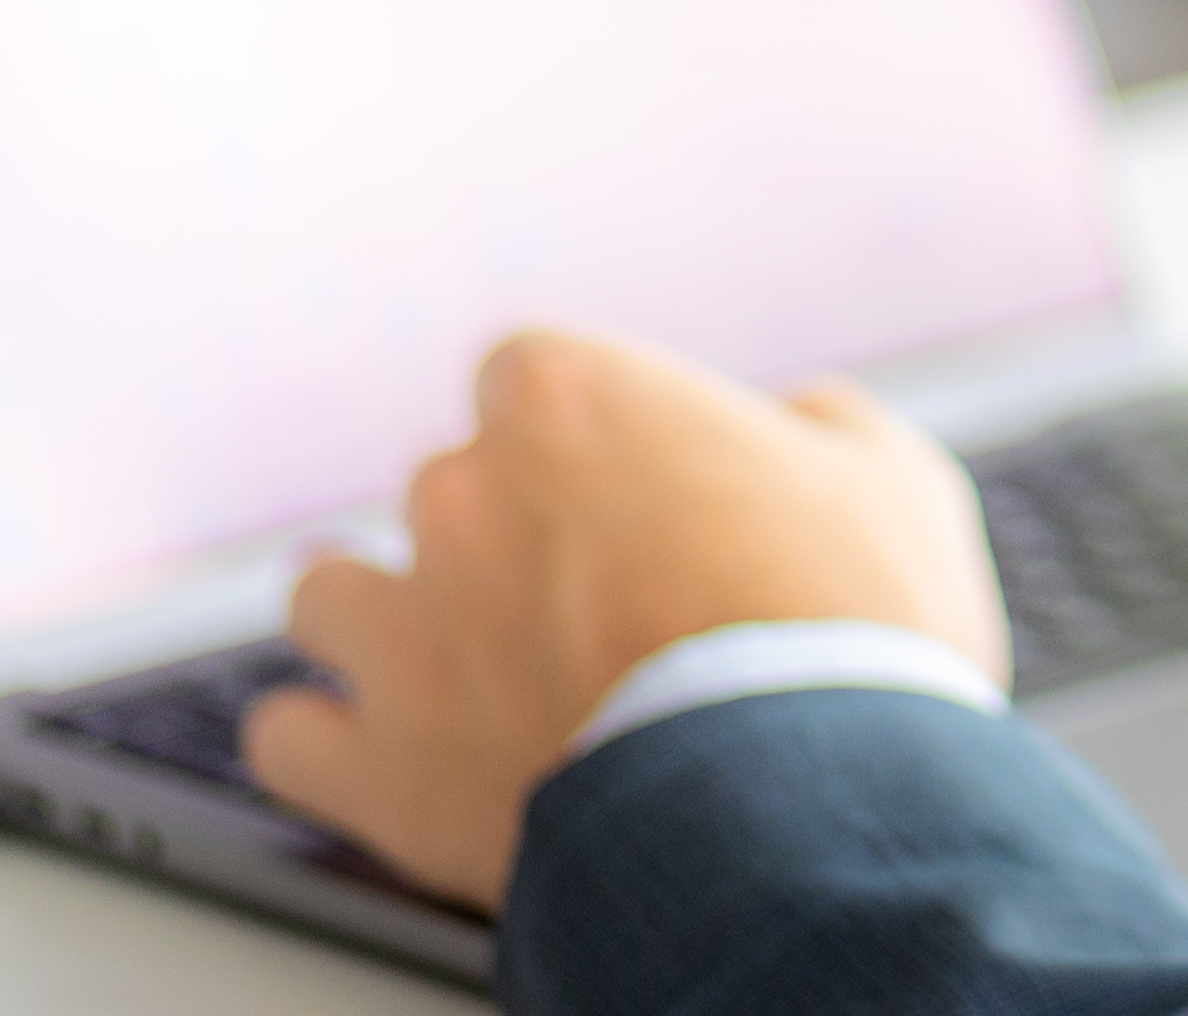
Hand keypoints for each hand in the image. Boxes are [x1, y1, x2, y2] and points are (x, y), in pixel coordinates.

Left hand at [244, 330, 1005, 908]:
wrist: (798, 811)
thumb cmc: (852, 633)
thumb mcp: (894, 479)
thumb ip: (822, 426)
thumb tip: (795, 423)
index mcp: (567, 397)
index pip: (529, 375)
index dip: (588, 437)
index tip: (636, 490)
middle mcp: (458, 493)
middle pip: (448, 487)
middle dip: (506, 536)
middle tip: (594, 603)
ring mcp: (402, 630)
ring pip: (332, 595)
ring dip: (387, 620)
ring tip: (460, 668)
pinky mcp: (375, 767)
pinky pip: (293, 740)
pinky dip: (333, 746)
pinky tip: (389, 754)